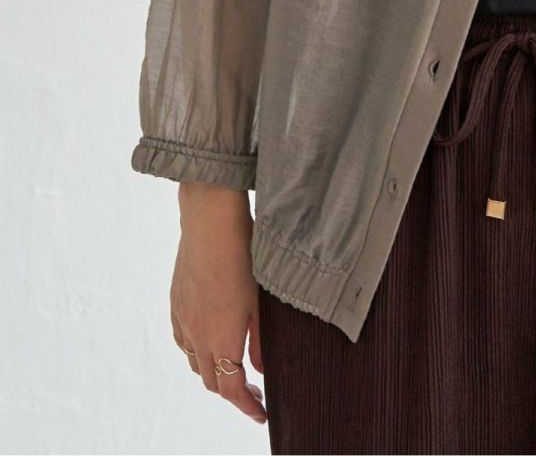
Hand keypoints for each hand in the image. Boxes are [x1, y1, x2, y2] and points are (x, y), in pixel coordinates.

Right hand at [171, 195, 266, 425]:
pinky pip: (183, 340)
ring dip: (214, 372)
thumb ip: (260, 339)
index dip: (247, 406)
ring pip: (195, 362)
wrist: (209, 219)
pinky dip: (197, 351)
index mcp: (220, 337)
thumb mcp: (260, 298)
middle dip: (233, 393)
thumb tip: (260, 370)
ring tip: (235, 369)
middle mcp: (196, 334)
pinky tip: (210, 341)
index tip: (261, 413)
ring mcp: (182, 318)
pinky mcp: (176, 302)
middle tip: (255, 393)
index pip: (231, 388)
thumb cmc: (242, 253)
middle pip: (211, 380)